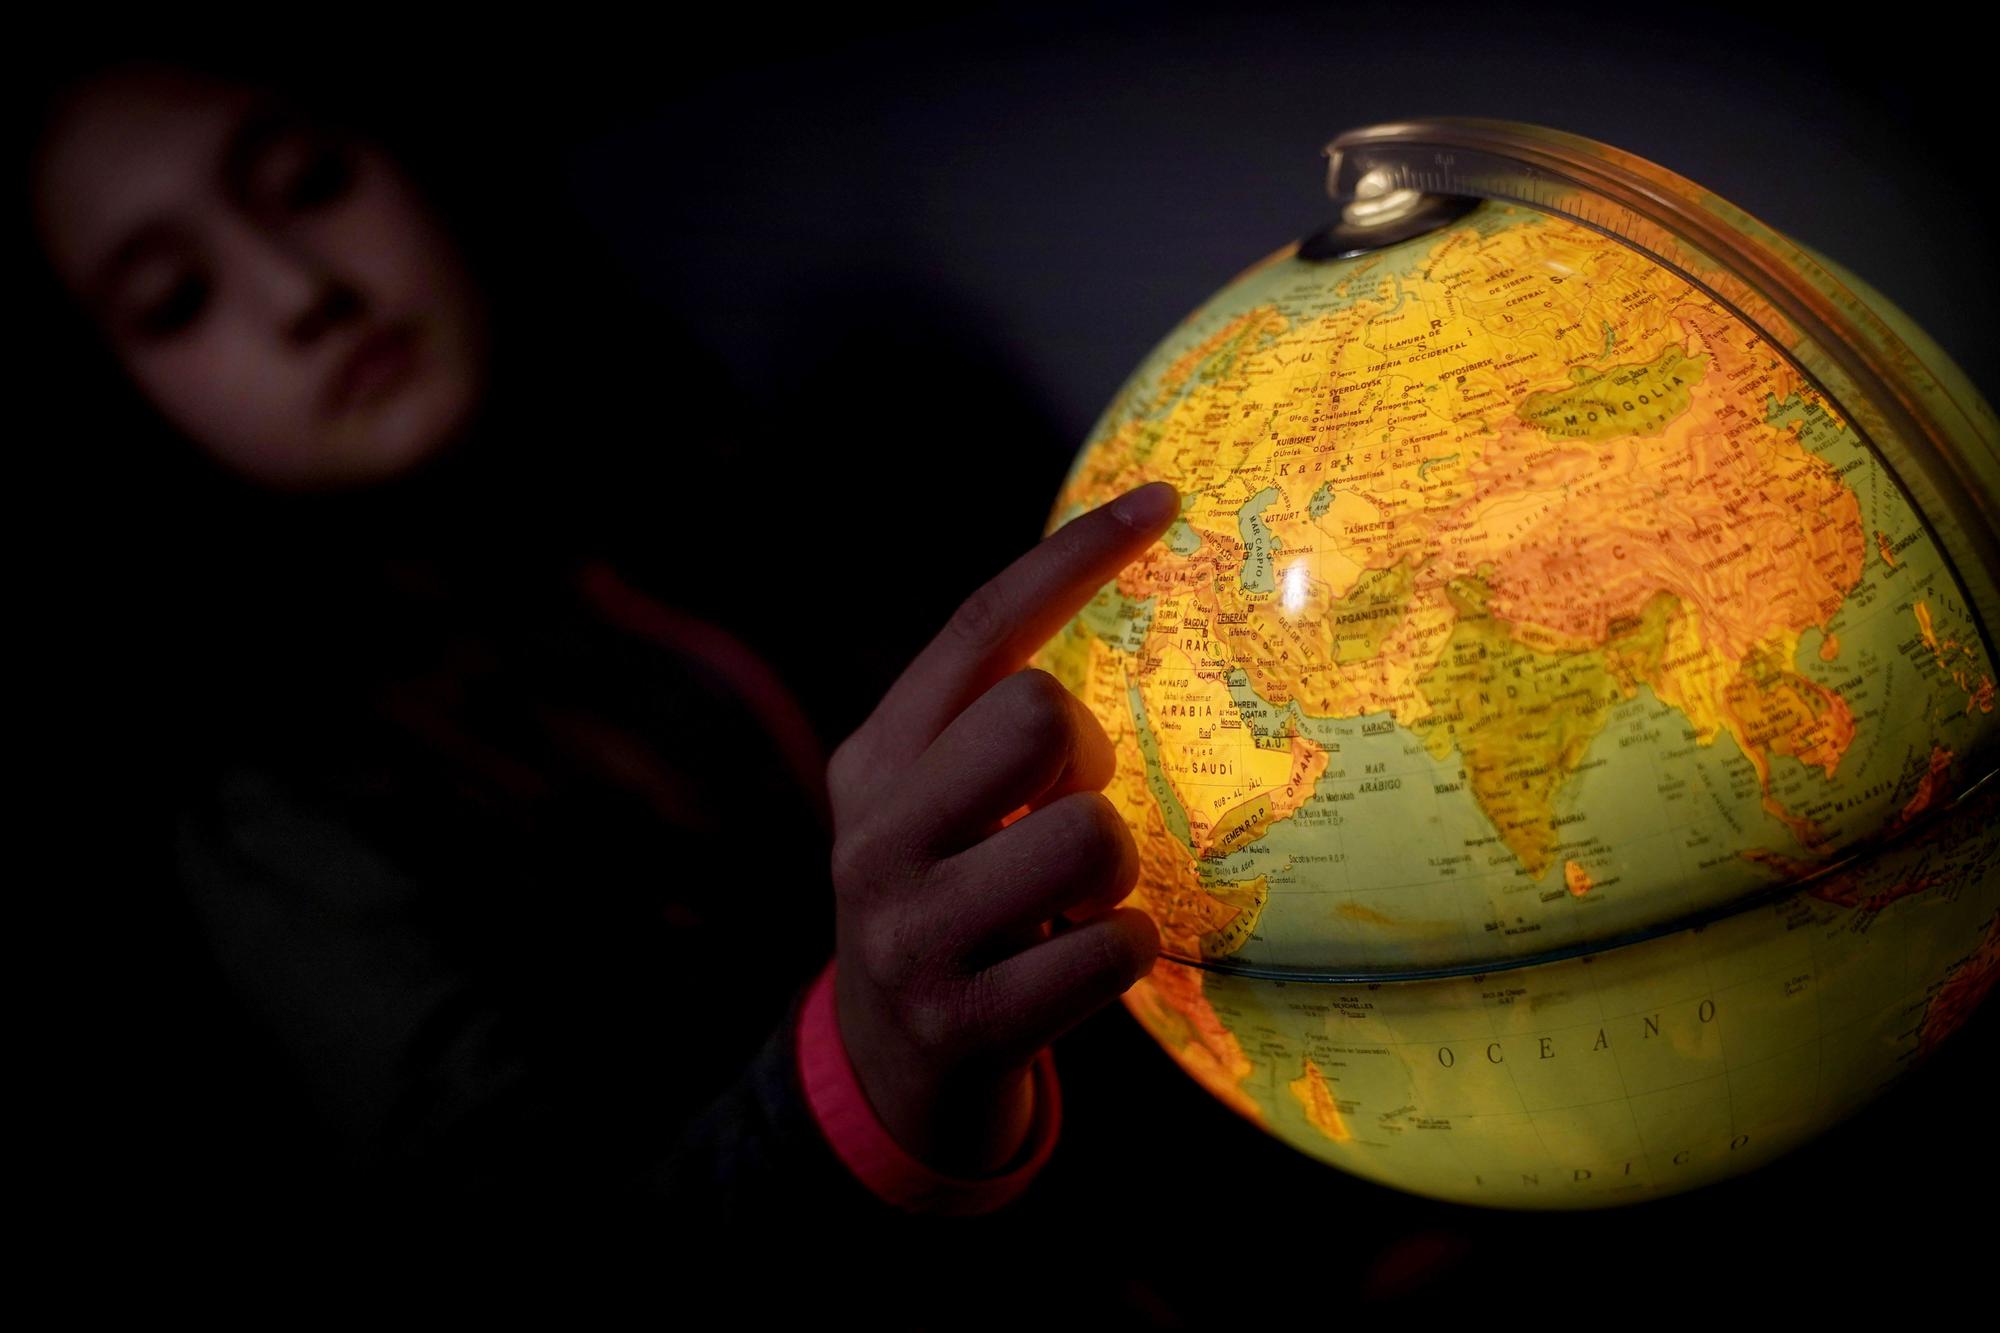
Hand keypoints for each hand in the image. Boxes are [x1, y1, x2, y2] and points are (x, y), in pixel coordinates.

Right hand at [826, 481, 1178, 1175]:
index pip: (978, 626)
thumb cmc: (951, 912)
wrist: (886, 1080)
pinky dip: (1126, 950)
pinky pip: (1114, 946)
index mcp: (874, 760)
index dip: (1074, 558)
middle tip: (1066, 810)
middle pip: (1037, 713)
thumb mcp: (933, 809)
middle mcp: (874, 834)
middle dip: (1088, 760)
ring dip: (1117, 870)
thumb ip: (983, 732)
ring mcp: (911, 933)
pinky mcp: (964, 1022)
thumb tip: (1116, 605)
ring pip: (1089, 834)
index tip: (1165, 502)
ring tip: (1075, 901)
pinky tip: (1080, 967)